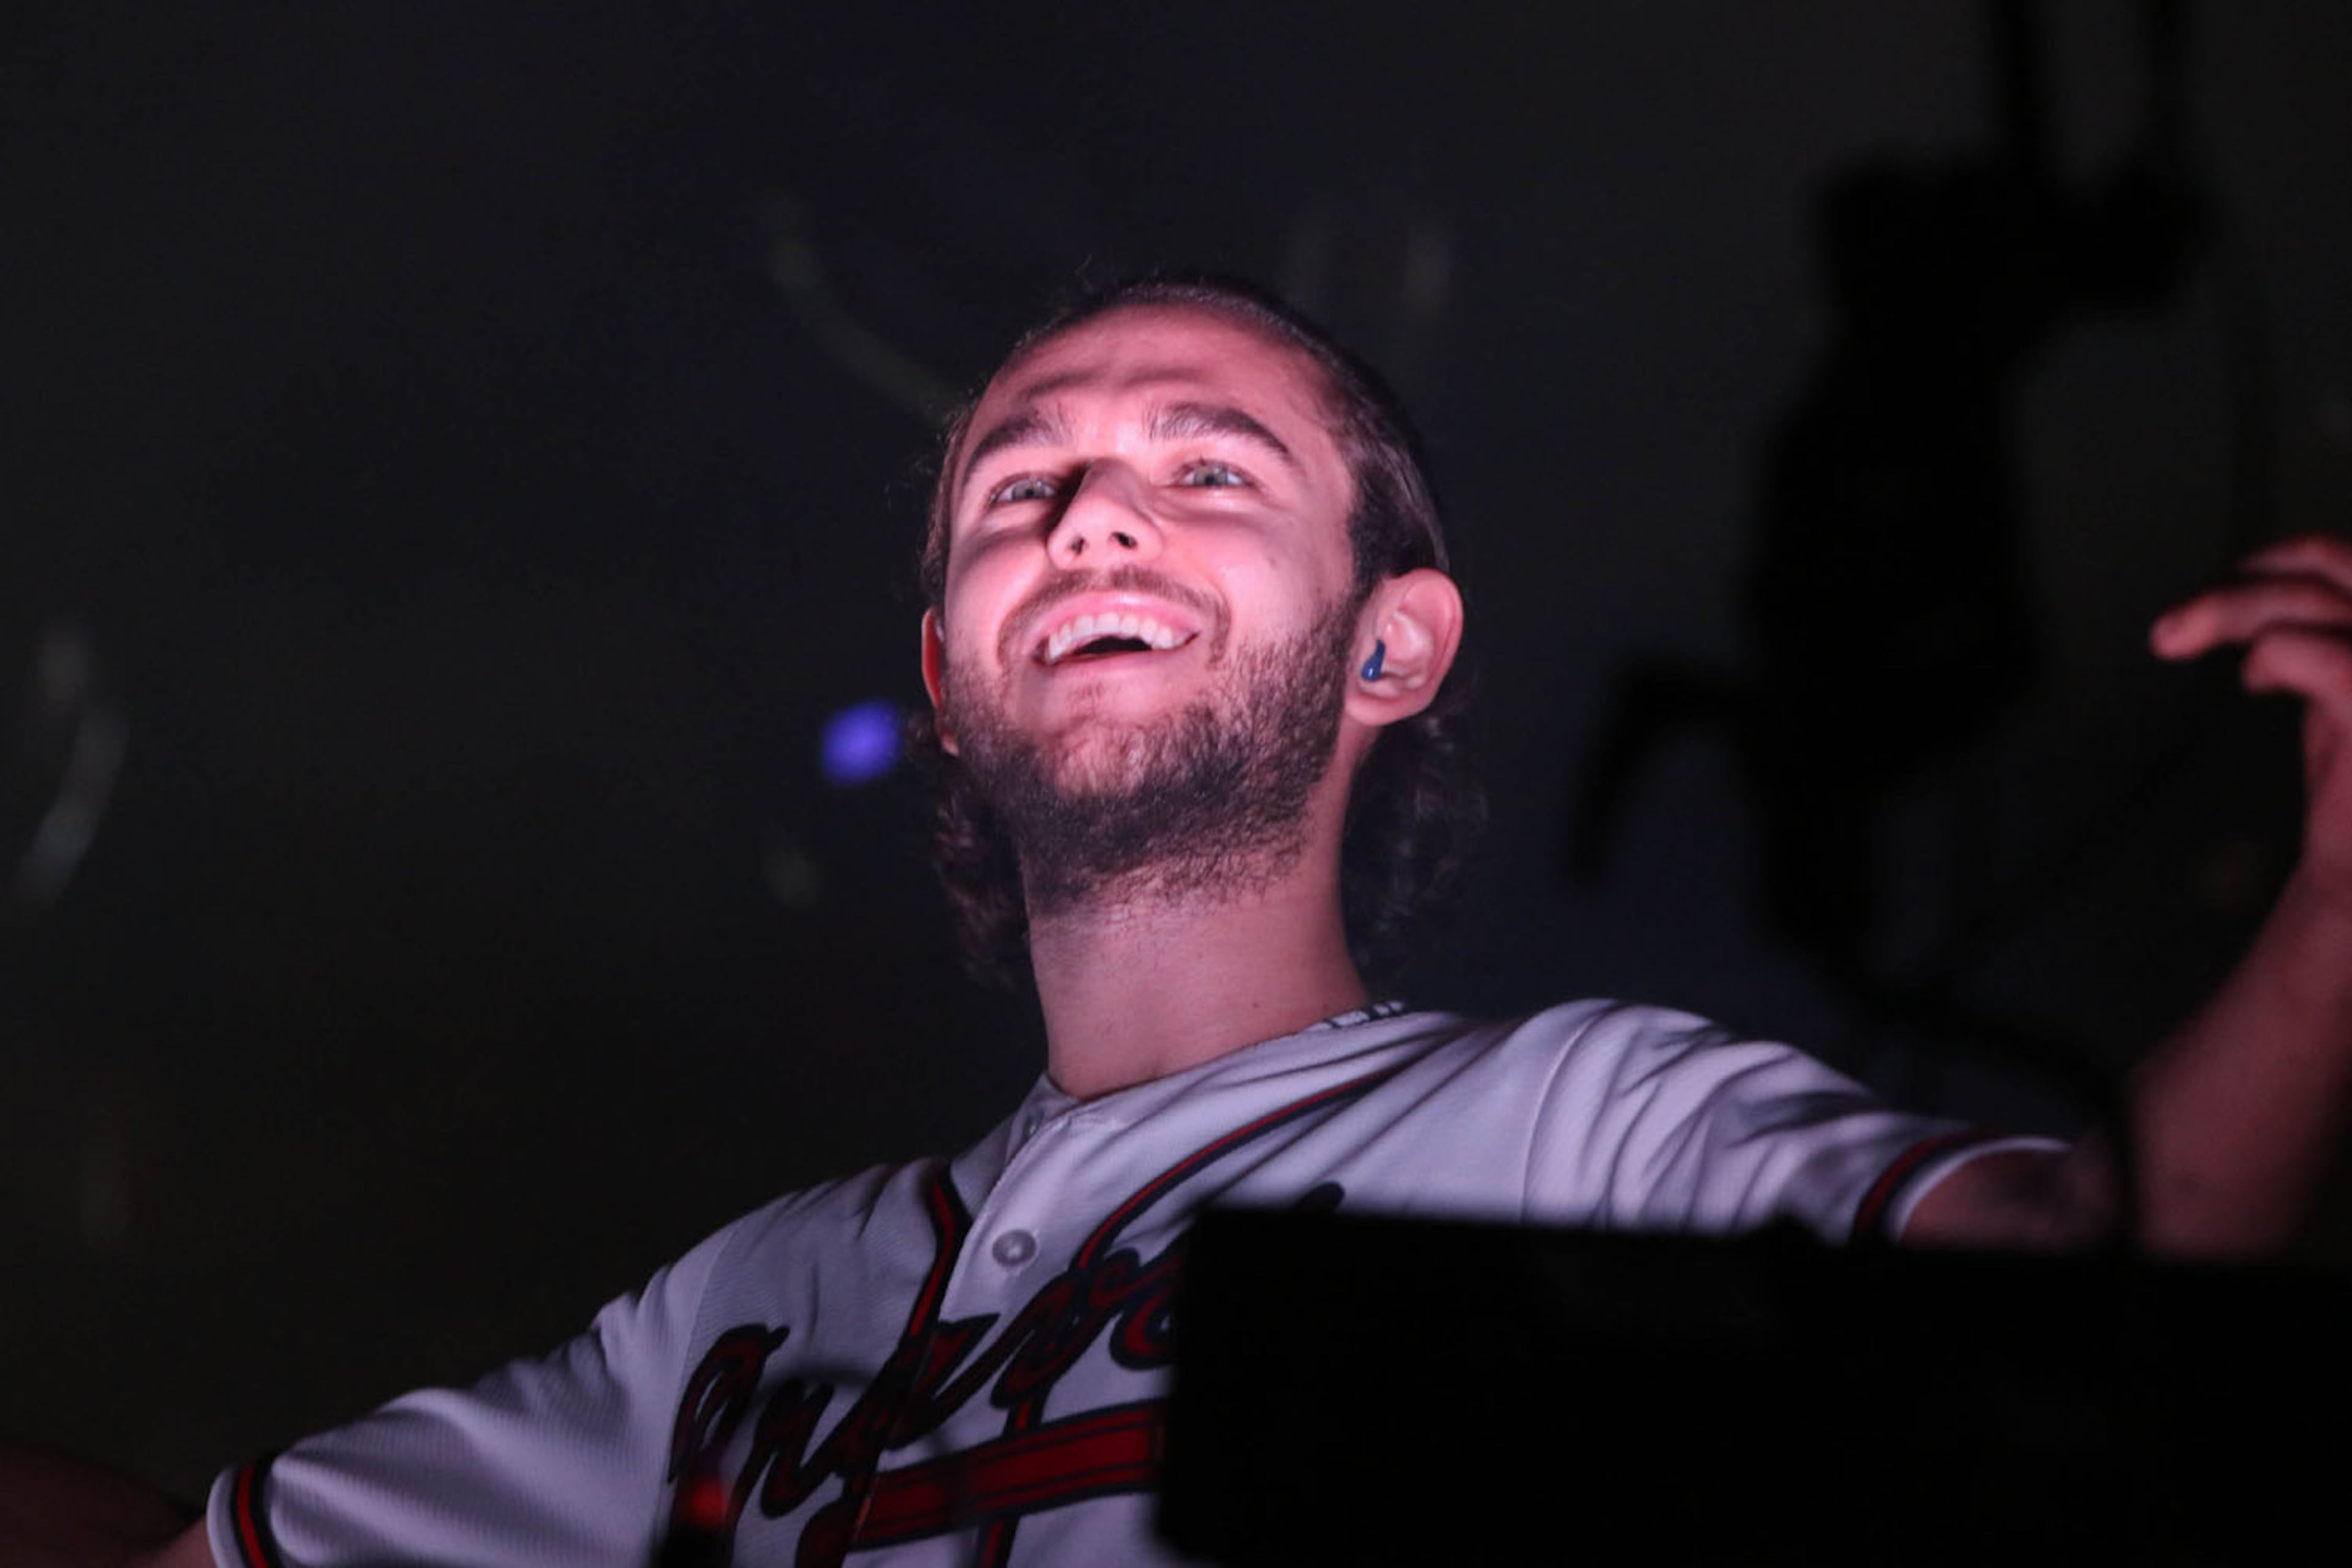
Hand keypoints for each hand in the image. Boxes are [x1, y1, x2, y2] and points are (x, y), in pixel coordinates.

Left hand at [2152, 532, 2351, 898]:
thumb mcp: (2337, 680)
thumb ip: (2318, 627)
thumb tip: (2254, 584)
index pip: (2347, 557)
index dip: (2284, 556)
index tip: (2228, 582)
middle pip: (2334, 561)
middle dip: (2243, 581)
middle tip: (2171, 626)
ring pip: (2316, 599)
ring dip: (2229, 611)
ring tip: (2174, 640)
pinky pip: (2327, 656)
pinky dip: (2275, 655)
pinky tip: (2256, 681)